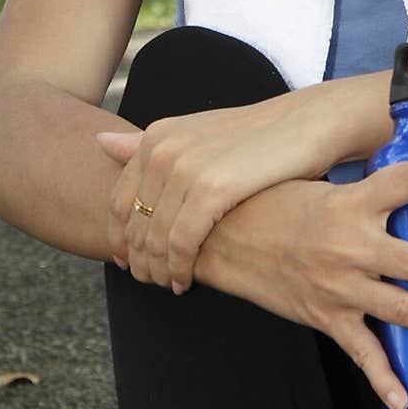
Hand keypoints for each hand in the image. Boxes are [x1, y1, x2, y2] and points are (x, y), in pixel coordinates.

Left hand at [95, 88, 338, 292]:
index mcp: (156, 136)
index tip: (129, 262)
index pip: (118, 201)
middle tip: (149, 282)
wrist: (306, 123)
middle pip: (133, 223)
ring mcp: (185, 168)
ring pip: (154, 239)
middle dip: (138, 260)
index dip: (119, 238)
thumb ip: (149, 144)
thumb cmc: (255, 135)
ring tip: (170, 285)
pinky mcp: (212, 189)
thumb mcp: (195, 133)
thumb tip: (100, 141)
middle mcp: (163, 149)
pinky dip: (179, 269)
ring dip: (156, 271)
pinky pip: (181, 244)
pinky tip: (186, 281)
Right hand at [194, 158, 407, 408]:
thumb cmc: (270, 203)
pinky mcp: (325, 316)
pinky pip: (360, 352)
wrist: (219, 238)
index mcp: (351, 203)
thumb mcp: (321, 184)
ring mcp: (339, 286)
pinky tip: (405, 398)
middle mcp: (350, 246)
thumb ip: (362, 188)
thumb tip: (406, 179)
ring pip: (404, 310)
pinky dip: (384, 379)